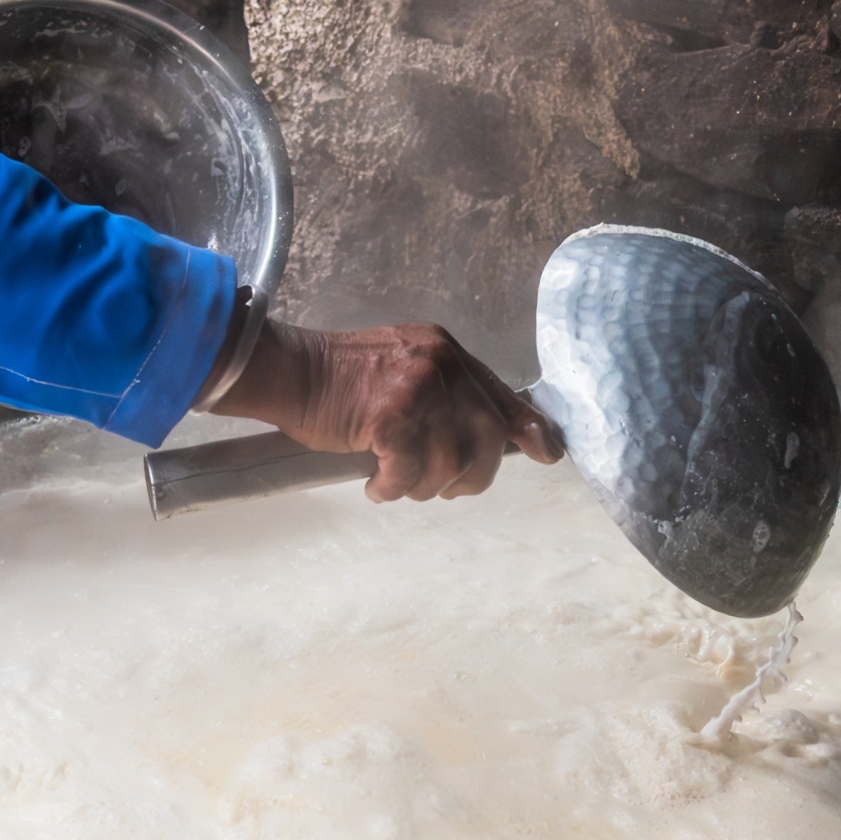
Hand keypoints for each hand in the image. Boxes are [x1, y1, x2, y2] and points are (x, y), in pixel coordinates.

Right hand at [211, 320, 562, 501]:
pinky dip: (391, 488)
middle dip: (468, 476)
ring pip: (448, 464)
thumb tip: (480, 437)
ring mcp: (417, 389)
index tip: (548, 453)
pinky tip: (374, 484)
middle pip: (484, 440)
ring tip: (394, 481)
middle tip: (442, 488)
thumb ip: (442, 393)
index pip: (501, 394)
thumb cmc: (339, 378)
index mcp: (446, 351)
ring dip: (423, 486)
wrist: (292, 371)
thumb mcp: (403, 369)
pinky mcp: (390, 416)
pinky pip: (407, 473)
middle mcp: (440, 365)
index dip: (528, 428)